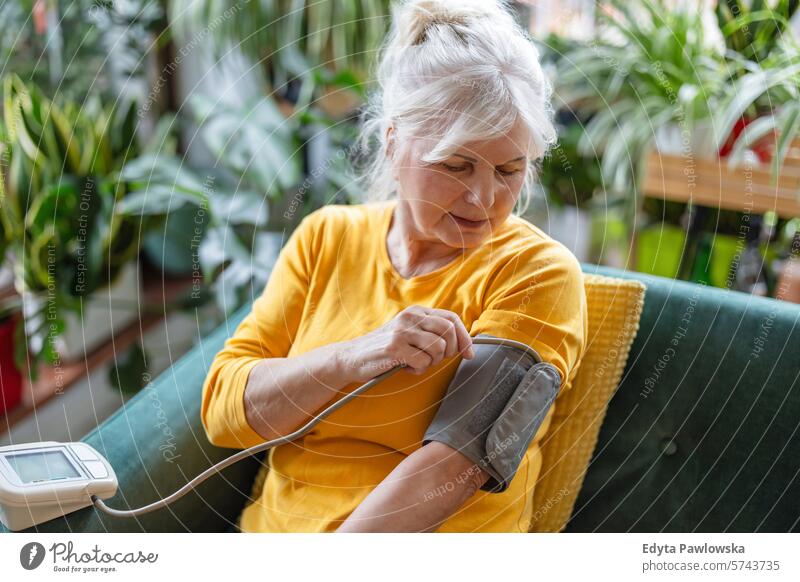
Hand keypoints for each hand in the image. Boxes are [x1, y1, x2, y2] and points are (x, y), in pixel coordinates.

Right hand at [336, 305, 474, 383]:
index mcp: (416, 311)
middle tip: (434, 360)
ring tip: (416, 363)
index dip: (464, 336)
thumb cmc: (384, 349)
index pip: (452, 318)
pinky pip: (423, 361)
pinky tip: (405, 367)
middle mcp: (410, 317)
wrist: (352, 358)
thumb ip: (431, 333)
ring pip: (438, 348)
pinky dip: (418, 370)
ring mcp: (402, 331)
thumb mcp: (409, 334)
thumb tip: (463, 345)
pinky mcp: (395, 347)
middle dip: (449, 351)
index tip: (469, 353)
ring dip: (431, 362)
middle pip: (449, 331)